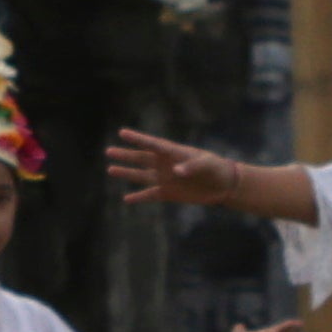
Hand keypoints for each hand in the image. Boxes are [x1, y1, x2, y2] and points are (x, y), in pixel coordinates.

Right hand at [108, 129, 232, 210]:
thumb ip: (191, 166)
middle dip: (125, 155)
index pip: (152, 144)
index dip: (137, 139)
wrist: (223, 185)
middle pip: (141, 158)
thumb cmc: (215, 168)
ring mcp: (165, 179)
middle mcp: (165, 164)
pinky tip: (126, 198)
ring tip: (110, 169)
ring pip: (141, 176)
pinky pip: (150, 195)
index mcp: (173, 152)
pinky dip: (139, 197)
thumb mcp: (206, 164)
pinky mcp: (169, 193)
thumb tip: (175, 172)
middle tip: (109, 151)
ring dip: (126, 173)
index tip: (122, 133)